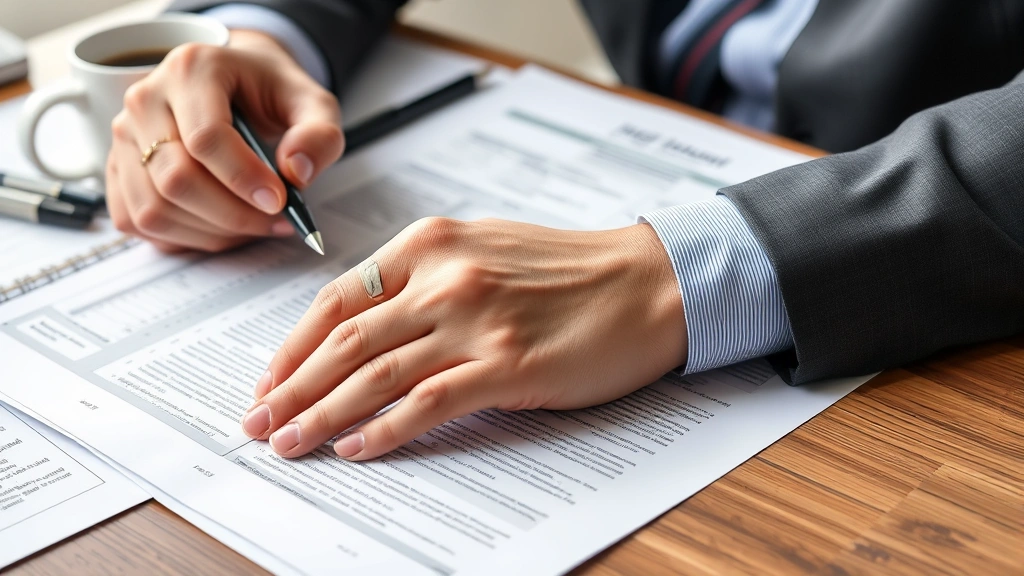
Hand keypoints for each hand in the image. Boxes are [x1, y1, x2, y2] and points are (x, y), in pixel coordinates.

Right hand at [105, 30, 343, 251]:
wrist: (235, 83)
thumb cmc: (269, 92)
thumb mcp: (312, 103)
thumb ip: (319, 134)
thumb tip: (296, 171)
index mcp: (191, 70)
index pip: (206, 138)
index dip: (244, 179)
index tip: (279, 201)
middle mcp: (146, 99)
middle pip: (176, 179)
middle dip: (233, 214)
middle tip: (275, 221)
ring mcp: (124, 136)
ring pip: (154, 208)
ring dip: (211, 233)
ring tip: (252, 225)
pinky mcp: (117, 169)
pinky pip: (138, 221)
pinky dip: (183, 237)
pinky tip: (219, 226)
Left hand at [239, 218, 686, 459]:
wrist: (649, 281)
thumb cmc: (569, 269)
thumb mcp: (484, 247)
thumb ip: (424, 276)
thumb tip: (365, 327)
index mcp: (432, 241)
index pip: (339, 297)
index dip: (294, 345)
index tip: (270, 379)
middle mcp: (445, 276)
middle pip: (344, 339)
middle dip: (292, 387)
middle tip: (259, 421)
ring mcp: (476, 321)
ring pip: (374, 373)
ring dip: (322, 414)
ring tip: (289, 442)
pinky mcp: (509, 366)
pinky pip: (427, 402)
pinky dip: (384, 430)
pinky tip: (356, 448)